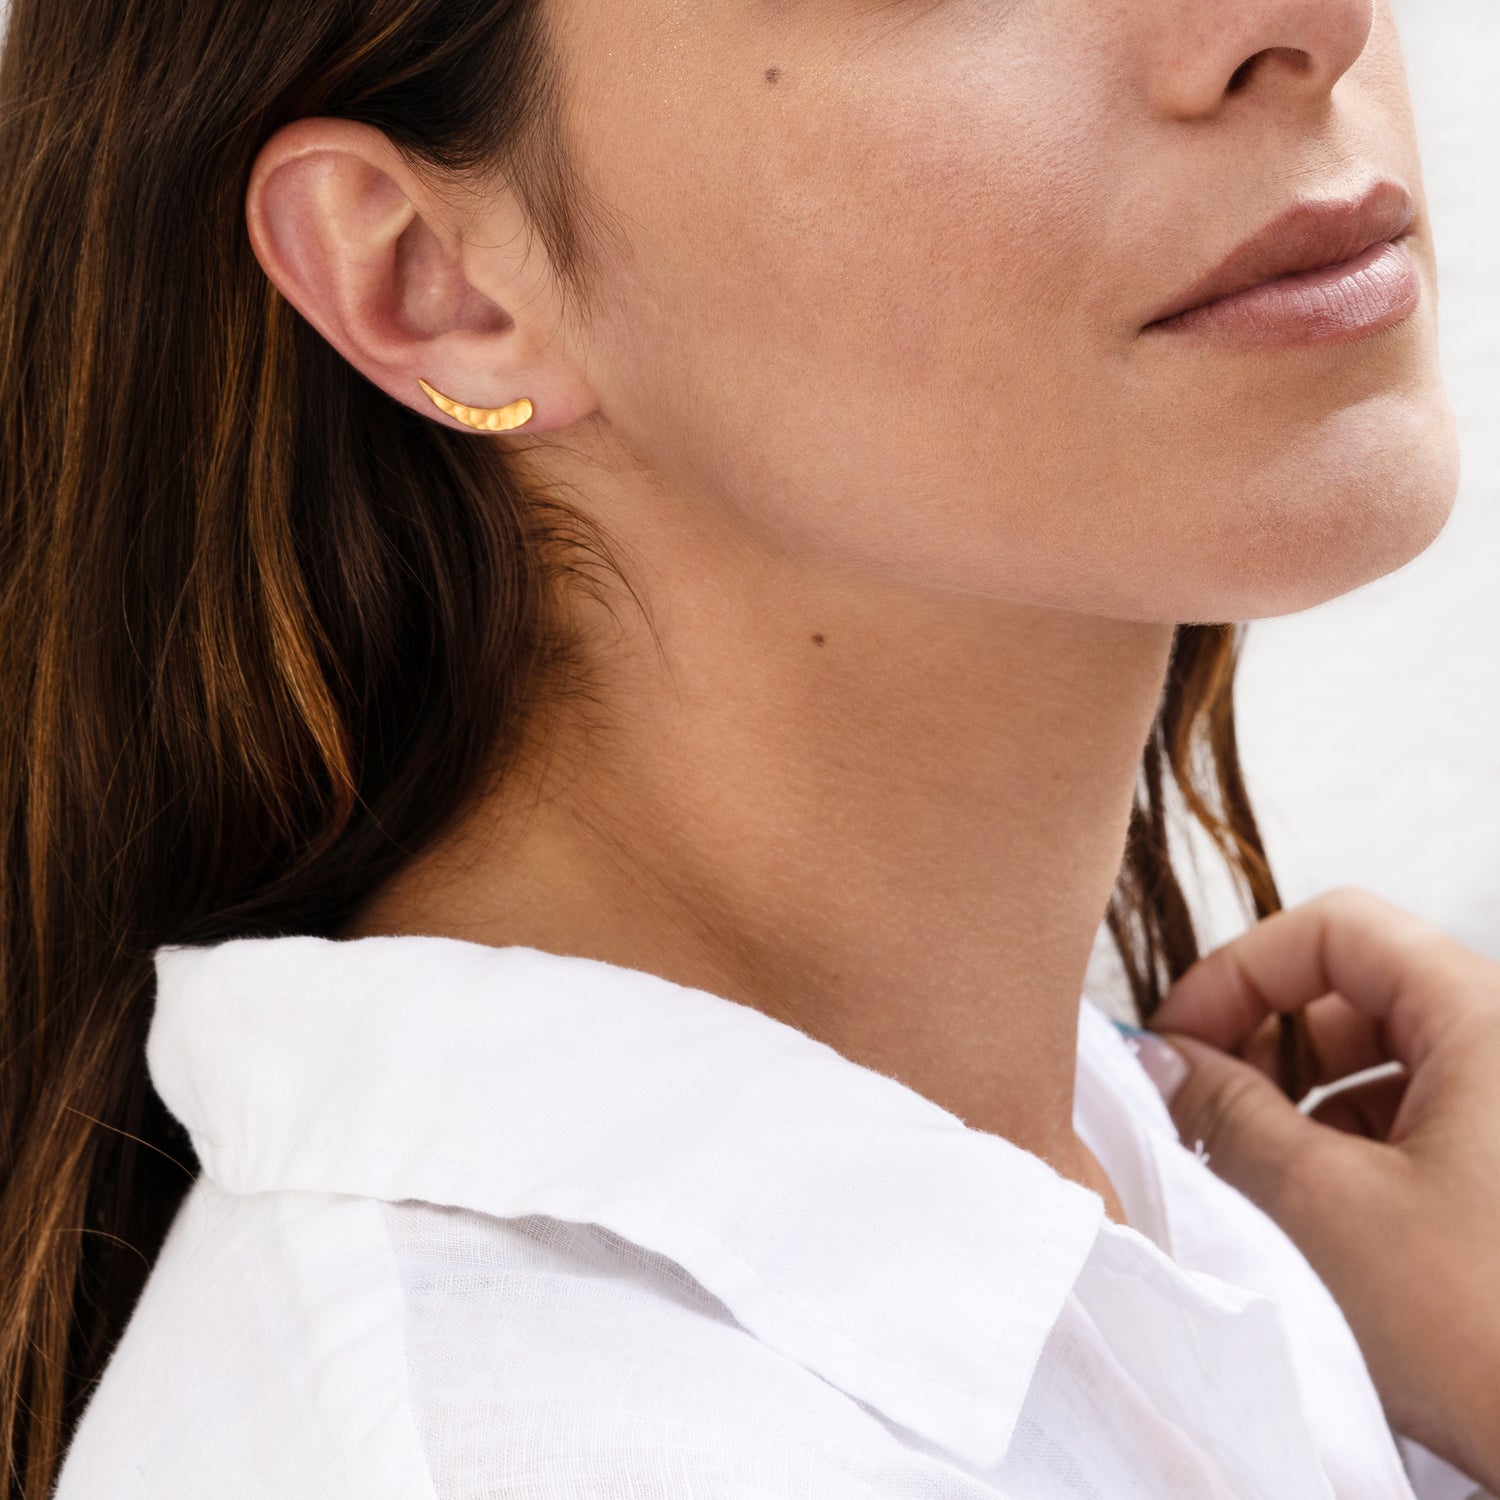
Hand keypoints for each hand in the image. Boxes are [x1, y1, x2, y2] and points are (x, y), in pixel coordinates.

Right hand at [1143, 887, 1499, 1492]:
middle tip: (1196, 1107)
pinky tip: (1309, 1210)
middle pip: (1357, 991)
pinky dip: (1348, 1145)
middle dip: (1261, 1043)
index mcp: (1487, 1020)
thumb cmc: (1486, 1334)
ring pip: (1384, 1061)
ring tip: (1245, 1169)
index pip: (1336, 929)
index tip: (1177, 1039)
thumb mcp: (1320, 1207)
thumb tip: (1162, 1059)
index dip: (1239, 973)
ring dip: (1299, 1102)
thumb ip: (1224, 1111)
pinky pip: (1419, 1120)